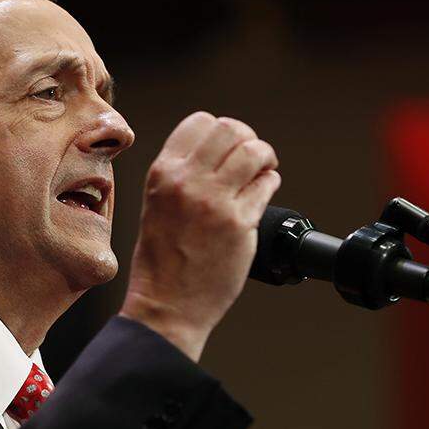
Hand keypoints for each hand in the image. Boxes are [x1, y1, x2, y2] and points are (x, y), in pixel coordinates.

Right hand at [119, 111, 280, 361]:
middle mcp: (187, 181)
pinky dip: (270, 183)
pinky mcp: (240, 224)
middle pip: (230, 129)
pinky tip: (263, 194)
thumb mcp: (157, 205)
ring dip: (265, 157)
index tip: (229, 148)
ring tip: (263, 172)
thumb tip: (219, 153)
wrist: (166, 305)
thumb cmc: (162, 262)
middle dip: (247, 138)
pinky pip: (267, 184)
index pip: (200, 123)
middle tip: (253, 158)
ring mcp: (215, 202)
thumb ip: (182, 176)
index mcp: (163, 174)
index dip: (221, 131)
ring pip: (254, 151)